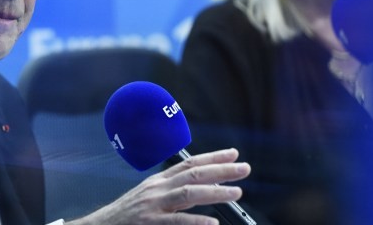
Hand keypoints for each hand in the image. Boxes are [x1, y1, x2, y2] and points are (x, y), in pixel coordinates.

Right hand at [67, 148, 249, 224]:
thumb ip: (173, 193)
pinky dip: (196, 222)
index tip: (233, 154)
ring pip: (188, 193)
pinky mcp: (149, 222)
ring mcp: (152, 205)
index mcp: (158, 182)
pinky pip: (176, 221)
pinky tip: (212, 223)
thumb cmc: (128, 216)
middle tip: (244, 168)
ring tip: (236, 192)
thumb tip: (204, 188)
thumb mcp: (150, 198)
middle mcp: (157, 189)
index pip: (189, 164)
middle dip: (221, 170)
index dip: (213, 157)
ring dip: (215, 192)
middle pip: (193, 174)